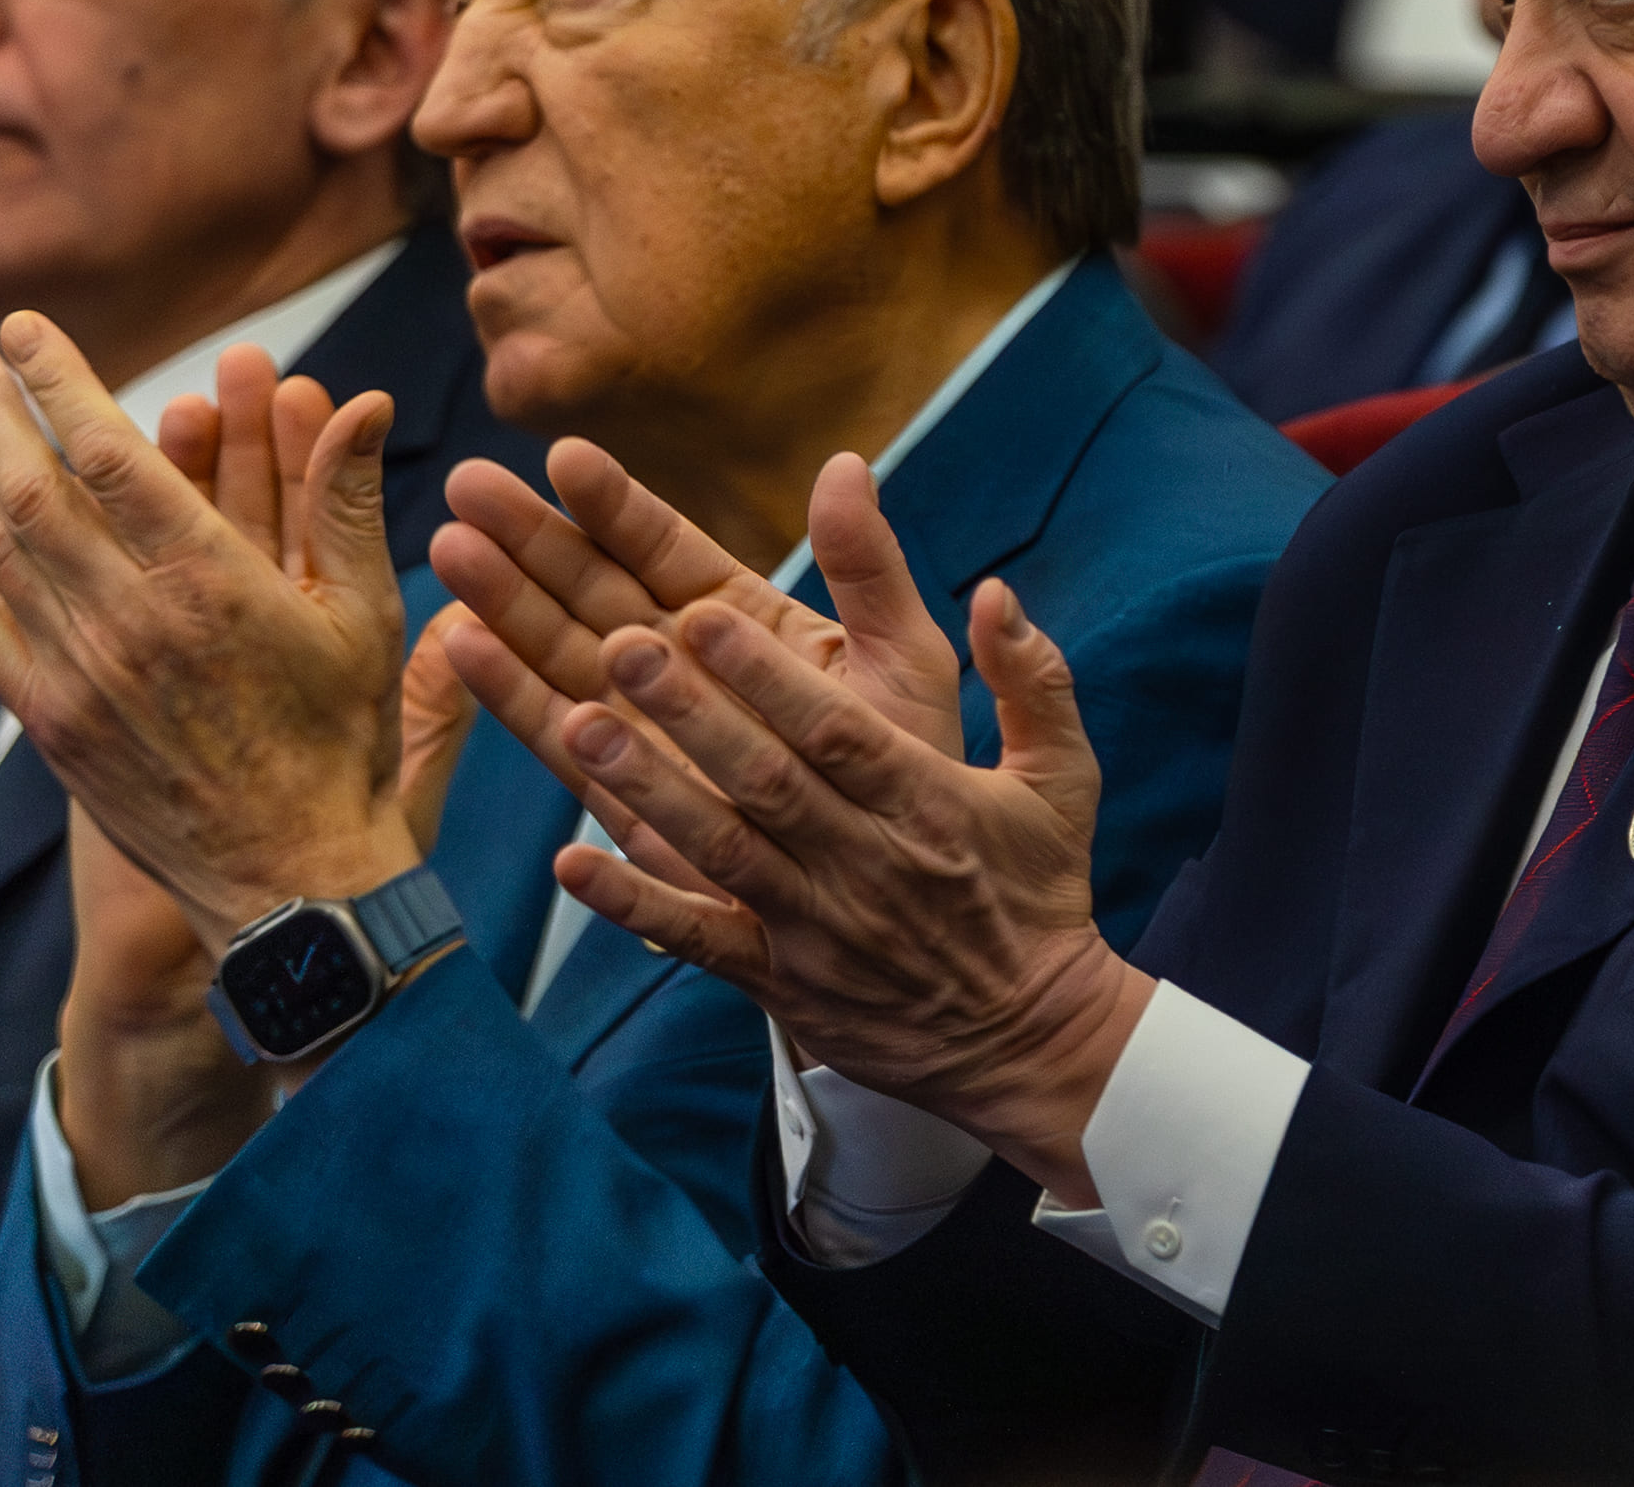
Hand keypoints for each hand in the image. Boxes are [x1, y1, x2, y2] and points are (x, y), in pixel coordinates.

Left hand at [0, 318, 419, 953]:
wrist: (292, 877)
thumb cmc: (344, 739)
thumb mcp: (368, 614)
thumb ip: (348, 502)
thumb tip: (368, 402)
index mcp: (213, 585)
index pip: (112, 456)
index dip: (61, 383)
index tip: (26, 331)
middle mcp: (132, 623)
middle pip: (33, 490)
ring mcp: (81, 676)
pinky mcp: (51, 722)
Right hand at [431, 442, 961, 791]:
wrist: (896, 886)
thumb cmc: (908, 765)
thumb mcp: (902, 656)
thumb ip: (868, 566)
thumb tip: (846, 463)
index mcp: (745, 621)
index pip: (667, 549)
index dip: (616, 505)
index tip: (565, 457)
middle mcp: (682, 666)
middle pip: (594, 588)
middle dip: (532, 537)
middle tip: (469, 483)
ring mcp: (646, 726)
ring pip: (560, 650)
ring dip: (503, 601)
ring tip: (450, 547)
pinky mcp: (623, 792)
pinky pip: (559, 737)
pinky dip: (512, 695)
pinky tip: (464, 648)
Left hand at [538, 460, 1148, 1207]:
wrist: (1031, 1040)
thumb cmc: (1039, 892)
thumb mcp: (1063, 779)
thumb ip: (1034, 680)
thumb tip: (997, 592)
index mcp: (927, 803)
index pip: (838, 732)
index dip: (767, 676)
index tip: (701, 614)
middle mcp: (865, 862)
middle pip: (765, 781)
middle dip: (689, 712)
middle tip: (620, 645)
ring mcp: (815, 927)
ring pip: (720, 850)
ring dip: (646, 788)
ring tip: (579, 724)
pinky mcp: (781, 981)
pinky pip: (698, 940)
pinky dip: (633, 904)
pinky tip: (570, 864)